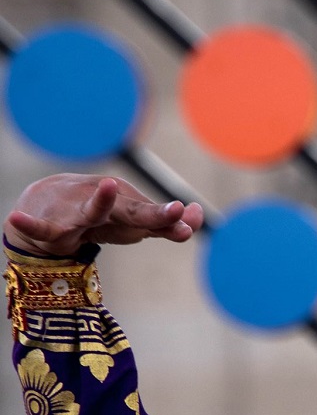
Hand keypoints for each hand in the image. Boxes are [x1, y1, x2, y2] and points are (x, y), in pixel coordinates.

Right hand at [4, 174, 202, 256]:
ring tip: (107, 186)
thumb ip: (165, 224)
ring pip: (91, 210)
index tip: (191, 221)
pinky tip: (18, 219)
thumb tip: (199, 216)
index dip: (171, 219)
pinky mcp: (51, 226)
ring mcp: (77, 213)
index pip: (153, 216)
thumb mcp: (132, 223)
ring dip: (100, 200)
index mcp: (126, 206)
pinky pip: (41, 228)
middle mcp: (105, 204)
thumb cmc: (98, 217)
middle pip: (132, 211)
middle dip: (154, 214)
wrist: (45, 209)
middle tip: (175, 211)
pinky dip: (30, 225)